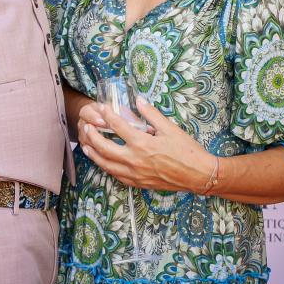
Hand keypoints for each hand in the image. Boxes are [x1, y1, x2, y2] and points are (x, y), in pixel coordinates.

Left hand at [79, 96, 212, 192]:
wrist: (198, 175)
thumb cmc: (186, 150)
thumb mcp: (169, 128)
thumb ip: (151, 114)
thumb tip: (138, 100)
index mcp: (142, 143)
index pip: (117, 126)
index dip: (107, 115)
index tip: (101, 108)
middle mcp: (134, 160)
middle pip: (104, 147)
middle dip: (92, 137)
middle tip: (86, 128)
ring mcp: (135, 174)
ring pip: (106, 165)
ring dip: (94, 154)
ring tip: (86, 146)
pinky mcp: (138, 183)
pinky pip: (116, 176)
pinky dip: (106, 168)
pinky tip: (103, 163)